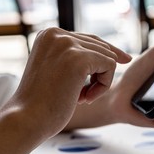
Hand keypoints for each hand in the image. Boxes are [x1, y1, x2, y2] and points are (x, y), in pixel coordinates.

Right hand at [11, 27, 130, 137]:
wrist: (27, 119)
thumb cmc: (43, 102)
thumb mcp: (58, 70)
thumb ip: (78, 56)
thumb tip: (116, 54)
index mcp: (49, 34)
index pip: (90, 39)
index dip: (106, 54)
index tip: (126, 60)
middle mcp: (57, 34)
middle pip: (102, 47)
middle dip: (99, 74)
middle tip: (83, 96)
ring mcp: (67, 44)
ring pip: (108, 57)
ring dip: (100, 82)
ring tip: (82, 98)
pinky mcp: (79, 58)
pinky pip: (110, 66)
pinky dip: (104, 86)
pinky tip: (85, 99)